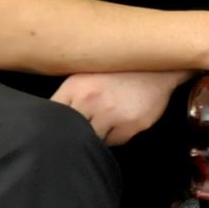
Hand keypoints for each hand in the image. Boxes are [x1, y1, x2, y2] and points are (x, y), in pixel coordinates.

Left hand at [51, 70, 185, 145]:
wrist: (158, 65)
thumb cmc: (117, 71)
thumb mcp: (87, 76)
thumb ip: (68, 97)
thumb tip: (51, 121)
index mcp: (75, 87)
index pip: (52, 117)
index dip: (54, 125)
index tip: (59, 128)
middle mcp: (91, 101)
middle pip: (72, 132)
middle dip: (76, 132)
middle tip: (87, 125)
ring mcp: (112, 114)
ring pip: (93, 140)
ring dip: (97, 135)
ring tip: (106, 118)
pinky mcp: (131, 124)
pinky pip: (115, 142)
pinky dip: (115, 135)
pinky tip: (122, 119)